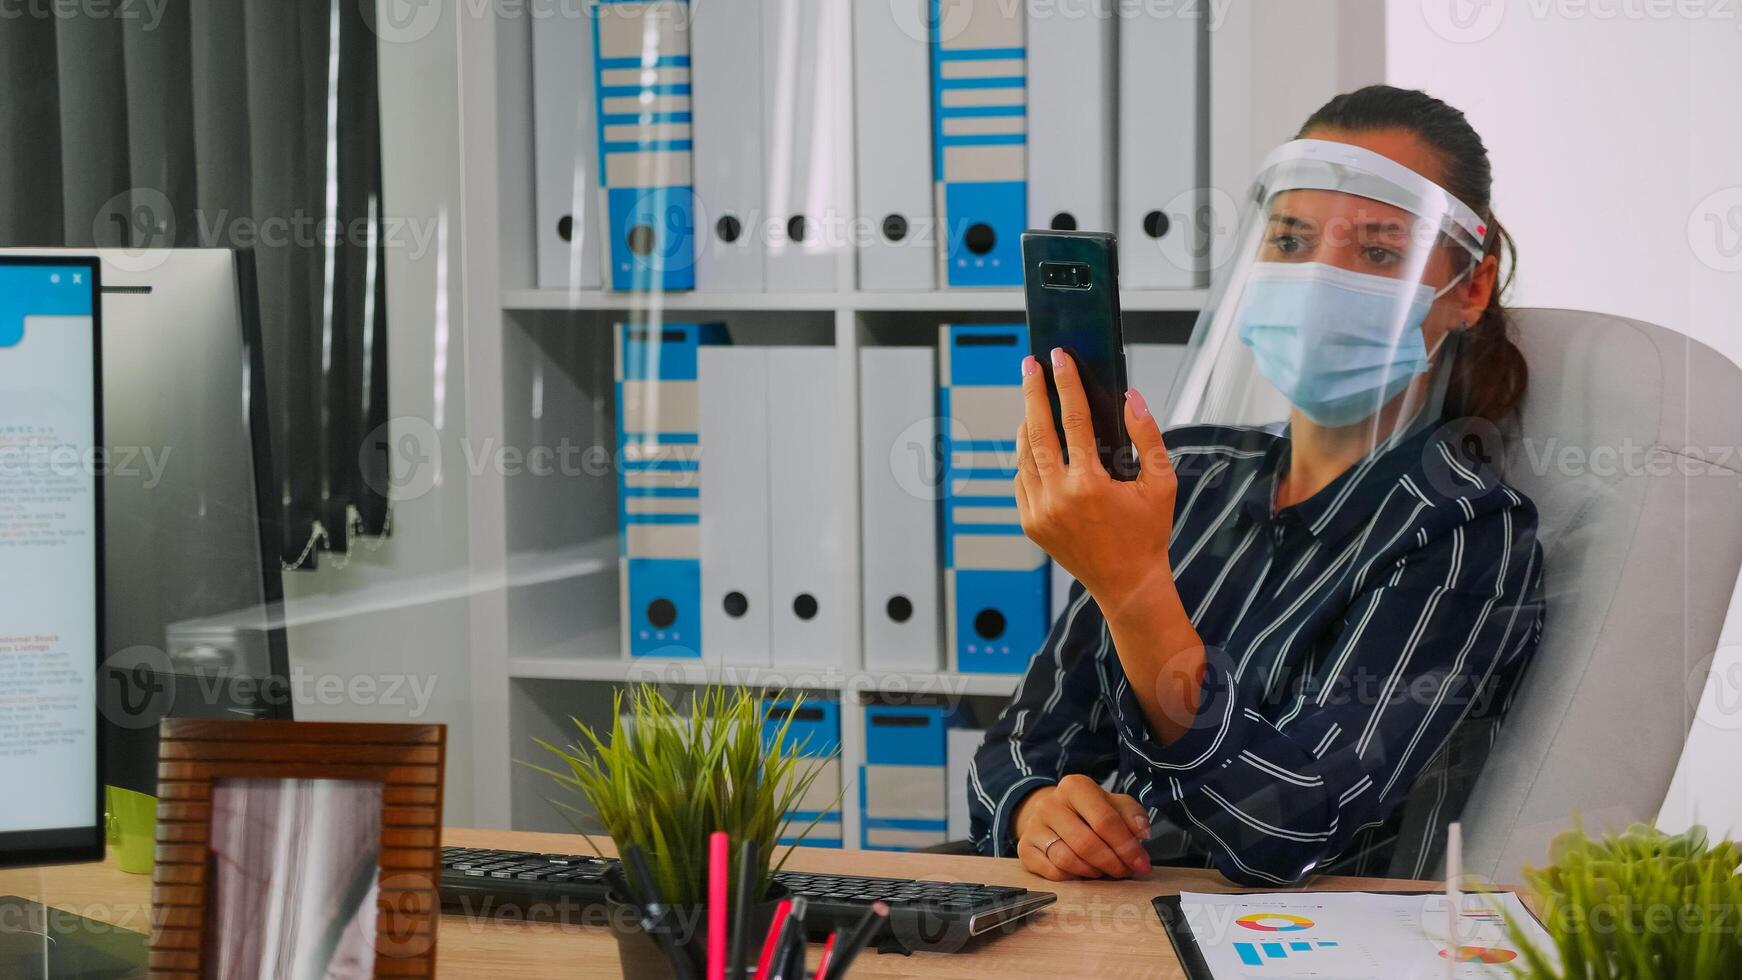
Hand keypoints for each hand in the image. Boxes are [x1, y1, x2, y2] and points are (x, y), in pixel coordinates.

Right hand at [1013, 774, 1152, 880]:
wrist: (1053, 814)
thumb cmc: (1090, 811)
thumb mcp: (1115, 805)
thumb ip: (1132, 815)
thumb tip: (1142, 832)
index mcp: (1075, 786)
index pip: (1105, 820)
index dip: (1127, 846)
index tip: (1142, 864)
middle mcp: (1050, 803)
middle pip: (1086, 843)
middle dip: (1112, 863)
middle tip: (1125, 872)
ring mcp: (1034, 826)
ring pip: (1067, 860)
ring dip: (1093, 872)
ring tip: (1105, 871)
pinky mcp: (1025, 848)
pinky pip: (1053, 872)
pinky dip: (1073, 877)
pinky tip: (1084, 872)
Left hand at [1016, 348, 1177, 613]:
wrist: (1126, 584)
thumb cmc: (1148, 533)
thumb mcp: (1161, 483)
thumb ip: (1148, 437)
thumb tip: (1130, 398)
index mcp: (1090, 485)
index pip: (1073, 420)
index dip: (1066, 384)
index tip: (1059, 358)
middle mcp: (1058, 498)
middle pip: (1036, 430)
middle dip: (1033, 392)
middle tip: (1030, 364)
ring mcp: (1039, 512)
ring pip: (1023, 455)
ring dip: (1027, 424)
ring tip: (1033, 400)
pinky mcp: (1030, 523)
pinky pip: (1021, 479)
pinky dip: (1026, 457)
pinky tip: (1034, 441)